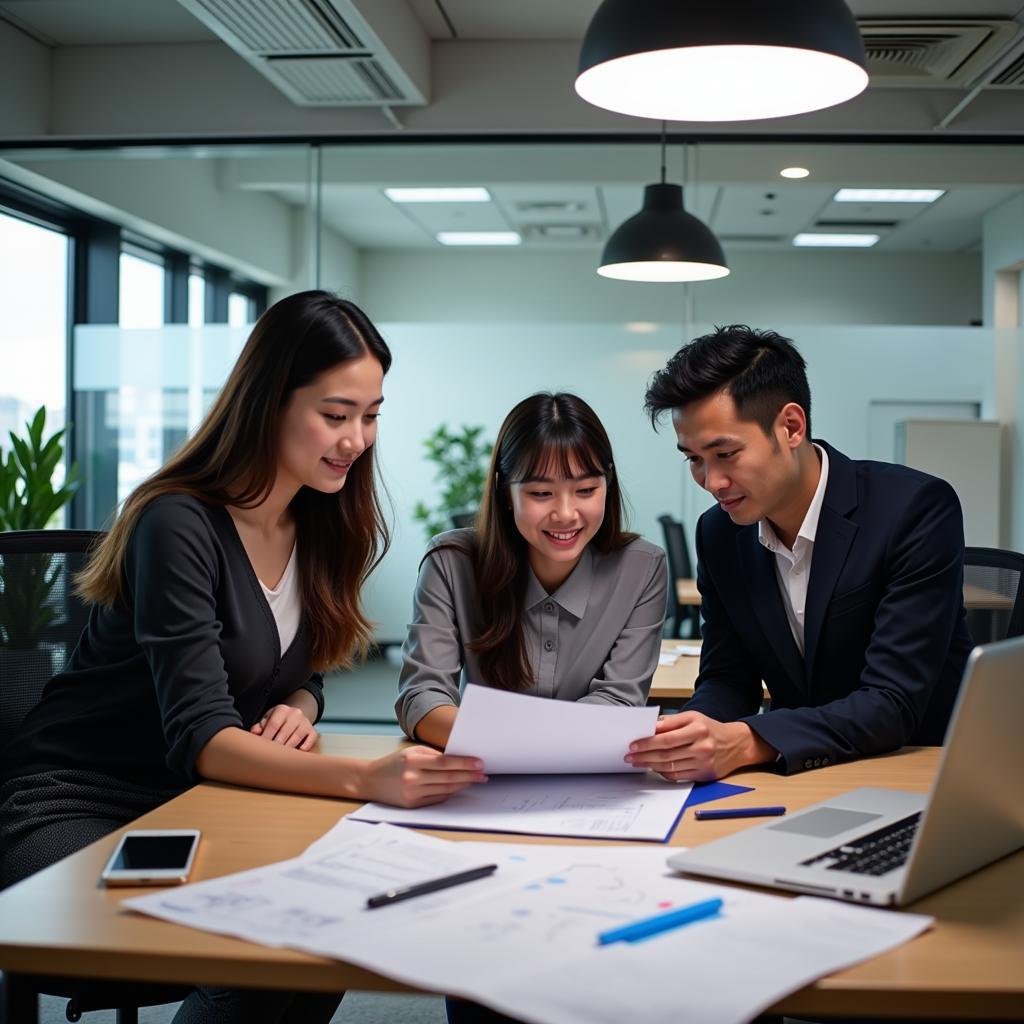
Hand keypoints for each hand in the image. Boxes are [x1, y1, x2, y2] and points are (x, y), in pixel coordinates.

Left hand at [250, 704, 317, 750]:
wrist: (294, 715)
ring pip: (297, 737)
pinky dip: (304, 747)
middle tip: (270, 756)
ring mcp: (305, 722)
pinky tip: (296, 754)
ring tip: (280, 758)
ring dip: (288, 749)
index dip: (267, 737)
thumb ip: (260, 726)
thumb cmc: (278, 721)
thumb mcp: (268, 719)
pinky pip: (310, 740)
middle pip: (285, 732)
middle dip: (276, 746)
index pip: (274, 724)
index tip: (262, 749)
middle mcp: (295, 713)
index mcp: (282, 709)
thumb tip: (254, 732)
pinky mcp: (312, 730)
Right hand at [363, 746, 486, 807]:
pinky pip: (437, 798)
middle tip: (483, 773)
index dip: (464, 763)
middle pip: (448, 777)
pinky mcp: (413, 805)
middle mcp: (412, 778)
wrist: (370, 781)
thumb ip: (433, 754)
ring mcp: (412, 794)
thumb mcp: (411, 752)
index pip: (445, 763)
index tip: (479, 763)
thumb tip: (458, 759)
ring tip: (475, 780)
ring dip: (463, 784)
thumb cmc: (393, 763)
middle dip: (469, 775)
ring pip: (445, 789)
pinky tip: (459, 787)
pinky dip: (450, 792)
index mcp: (412, 761)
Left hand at [624, 712, 775, 781]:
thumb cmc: (710, 729)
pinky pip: (678, 776)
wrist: (736, 744)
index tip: (633, 745)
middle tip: (630, 757)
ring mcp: (703, 762)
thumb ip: (671, 722)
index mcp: (697, 729)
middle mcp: (702, 746)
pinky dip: (664, 773)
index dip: (647, 742)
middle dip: (644, 756)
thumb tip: (650, 728)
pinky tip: (654, 768)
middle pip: (666, 754)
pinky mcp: (704, 775)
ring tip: (638, 763)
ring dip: (651, 765)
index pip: (666, 738)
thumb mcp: (693, 717)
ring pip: (671, 766)